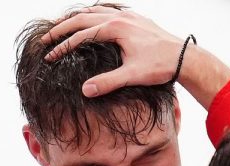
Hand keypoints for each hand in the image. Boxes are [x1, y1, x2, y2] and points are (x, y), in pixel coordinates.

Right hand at [41, 6, 183, 96]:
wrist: (184, 58)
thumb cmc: (160, 66)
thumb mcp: (132, 76)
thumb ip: (107, 82)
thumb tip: (85, 90)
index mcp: (116, 28)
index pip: (81, 35)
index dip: (63, 46)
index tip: (49, 56)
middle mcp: (120, 17)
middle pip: (82, 17)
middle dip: (61, 28)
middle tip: (45, 39)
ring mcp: (128, 16)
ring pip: (94, 11)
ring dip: (76, 19)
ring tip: (60, 27)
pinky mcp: (135, 19)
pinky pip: (107, 11)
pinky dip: (93, 15)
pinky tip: (90, 21)